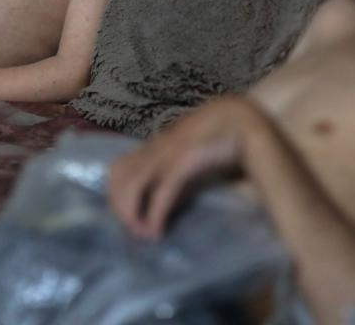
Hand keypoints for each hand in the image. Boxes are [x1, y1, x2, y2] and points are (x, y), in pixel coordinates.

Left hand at [108, 95, 252, 238]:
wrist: (239, 119)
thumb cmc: (216, 140)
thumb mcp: (189, 160)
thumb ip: (176, 178)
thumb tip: (163, 205)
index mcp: (154, 147)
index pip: (118, 168)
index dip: (115, 194)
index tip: (125, 217)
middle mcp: (155, 149)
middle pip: (119, 175)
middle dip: (118, 206)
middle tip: (132, 230)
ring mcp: (168, 153)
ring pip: (132, 183)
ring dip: (130, 212)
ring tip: (142, 234)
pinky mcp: (184, 161)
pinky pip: (162, 191)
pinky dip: (154, 214)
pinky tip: (156, 231)